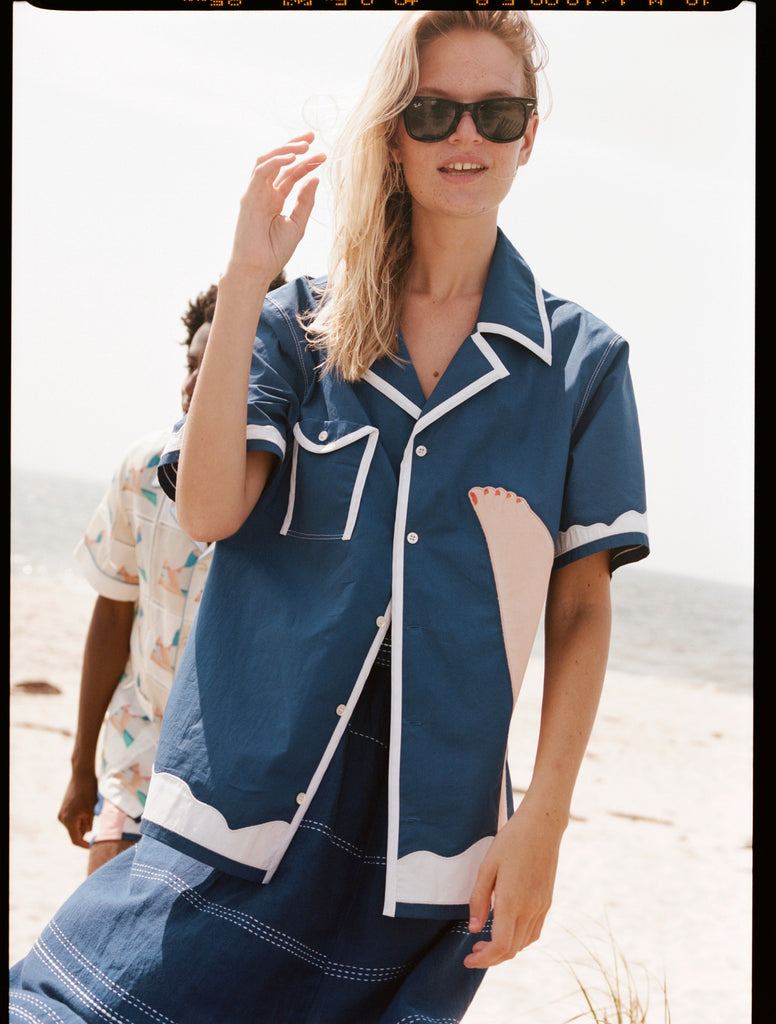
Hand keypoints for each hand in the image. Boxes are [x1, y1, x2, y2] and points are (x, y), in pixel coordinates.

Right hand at [58, 770, 97, 848]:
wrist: (81, 774)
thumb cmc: (89, 790)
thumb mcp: (92, 809)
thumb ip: (89, 823)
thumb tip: (88, 834)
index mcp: (69, 820)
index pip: (76, 839)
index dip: (84, 845)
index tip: (93, 846)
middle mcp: (62, 818)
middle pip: (75, 832)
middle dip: (86, 830)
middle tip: (96, 820)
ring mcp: (62, 813)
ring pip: (74, 825)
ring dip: (84, 822)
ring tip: (92, 810)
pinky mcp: (64, 809)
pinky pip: (73, 819)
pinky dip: (81, 817)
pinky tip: (88, 807)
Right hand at [229, 132, 325, 283]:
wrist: (257, 268)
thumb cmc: (274, 251)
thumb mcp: (297, 224)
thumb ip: (305, 201)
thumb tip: (315, 178)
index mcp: (275, 199)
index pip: (291, 173)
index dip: (306, 163)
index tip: (323, 156)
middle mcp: (264, 192)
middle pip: (279, 162)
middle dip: (294, 146)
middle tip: (312, 137)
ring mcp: (255, 192)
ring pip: (267, 160)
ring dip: (285, 149)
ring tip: (304, 144)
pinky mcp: (248, 196)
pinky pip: (261, 171)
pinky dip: (276, 161)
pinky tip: (292, 158)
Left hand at [464, 795, 564, 968]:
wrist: (543, 825)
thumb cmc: (511, 841)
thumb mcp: (487, 866)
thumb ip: (479, 899)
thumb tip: (474, 929)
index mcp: (512, 901)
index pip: (500, 946)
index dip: (483, 960)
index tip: (468, 959)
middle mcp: (530, 909)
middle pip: (512, 949)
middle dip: (491, 957)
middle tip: (473, 951)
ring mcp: (541, 906)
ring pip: (524, 943)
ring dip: (505, 949)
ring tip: (486, 942)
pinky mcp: (547, 901)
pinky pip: (534, 931)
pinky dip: (519, 939)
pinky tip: (506, 929)